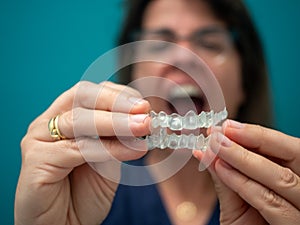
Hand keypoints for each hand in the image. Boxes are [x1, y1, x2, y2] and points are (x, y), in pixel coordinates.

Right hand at [15, 81, 150, 224]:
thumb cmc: (84, 192)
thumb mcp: (108, 159)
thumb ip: (119, 138)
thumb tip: (142, 120)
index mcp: (65, 116)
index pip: (91, 92)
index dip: (119, 95)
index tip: (144, 105)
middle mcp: (49, 122)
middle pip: (82, 97)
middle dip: (117, 103)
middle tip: (144, 112)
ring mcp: (39, 139)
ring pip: (79, 120)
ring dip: (116, 123)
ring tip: (143, 128)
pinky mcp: (35, 160)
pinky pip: (77, 149)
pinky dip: (107, 148)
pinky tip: (131, 151)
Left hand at [194, 120, 299, 224]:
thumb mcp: (238, 201)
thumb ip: (226, 177)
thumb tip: (205, 150)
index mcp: (295, 179)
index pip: (285, 149)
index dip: (256, 135)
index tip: (227, 126)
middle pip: (290, 158)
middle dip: (252, 141)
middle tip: (220, 132)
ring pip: (282, 179)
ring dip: (243, 159)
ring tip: (215, 146)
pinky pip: (274, 204)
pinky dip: (245, 184)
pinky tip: (222, 169)